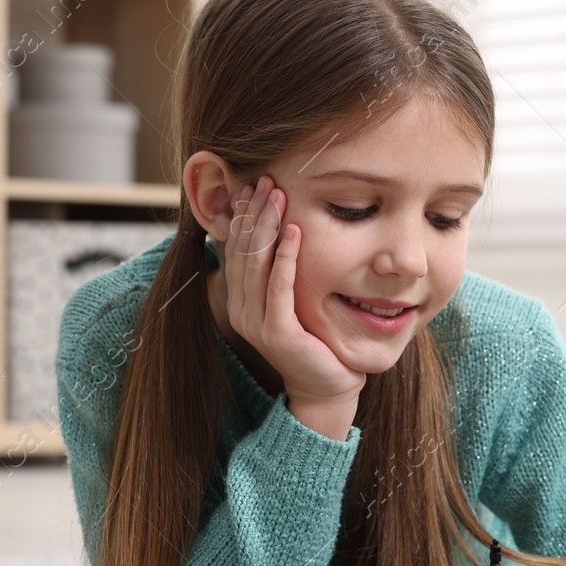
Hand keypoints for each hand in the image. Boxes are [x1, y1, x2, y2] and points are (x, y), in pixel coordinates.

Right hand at [220, 175, 366, 416]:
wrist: (328, 386)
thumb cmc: (317, 340)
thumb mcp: (294, 300)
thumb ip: (282, 273)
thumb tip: (282, 230)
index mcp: (241, 300)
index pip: (237, 249)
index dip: (245, 216)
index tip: (255, 185)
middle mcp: (241, 309)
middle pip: (243, 251)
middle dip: (255, 213)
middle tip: (266, 179)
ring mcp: (255, 322)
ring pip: (256, 265)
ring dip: (268, 226)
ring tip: (278, 194)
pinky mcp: (277, 333)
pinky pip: (278, 288)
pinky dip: (286, 258)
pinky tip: (294, 231)